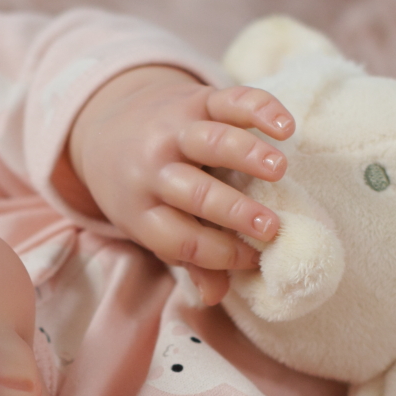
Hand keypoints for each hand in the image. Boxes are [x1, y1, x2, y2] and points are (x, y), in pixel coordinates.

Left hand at [55, 66, 294, 304]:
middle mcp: (152, 170)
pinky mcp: (193, 100)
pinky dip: (259, 108)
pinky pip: (227, 100)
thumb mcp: (151, 228)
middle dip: (236, 212)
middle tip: (272, 227)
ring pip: (210, 141)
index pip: (181, 239)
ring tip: (280, 171)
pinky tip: (286, 127)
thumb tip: (215, 296)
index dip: (220, 254)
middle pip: (195, 193)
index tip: (255, 258)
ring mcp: (172, 131)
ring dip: (248, 155)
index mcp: (141, 211)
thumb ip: (186, 257)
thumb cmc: (142, 192)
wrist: (109, 127)